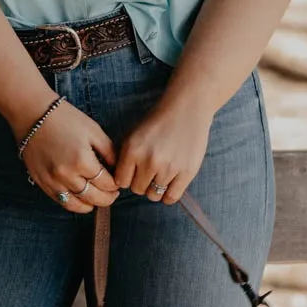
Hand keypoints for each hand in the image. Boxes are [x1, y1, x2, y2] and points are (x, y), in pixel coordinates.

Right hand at [20, 99, 118, 210]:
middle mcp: (67, 175)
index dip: (116, 185)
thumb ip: (109, 152)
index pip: (107, 183)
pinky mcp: (42, 183)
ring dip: (92, 204)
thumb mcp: (94, 131)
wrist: (33, 114)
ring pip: (78, 205)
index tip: (118, 181)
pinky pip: (61, 202)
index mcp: (83, 160)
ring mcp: (53, 181)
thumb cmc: (65, 119)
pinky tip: (82, 198)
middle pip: (95, 198)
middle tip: (113, 193)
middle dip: (108, 197)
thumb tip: (118, 169)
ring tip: (98, 198)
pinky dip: (75, 204)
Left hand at [112, 90, 211, 204]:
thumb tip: (119, 182)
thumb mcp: (134, 134)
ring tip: (161, 174)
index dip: (127, 178)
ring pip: (153, 195)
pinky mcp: (186, 172)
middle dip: (141, 182)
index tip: (134, 172)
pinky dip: (168, 194)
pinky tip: (170, 184)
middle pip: (137, 189)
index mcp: (132, 150)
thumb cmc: (159, 121)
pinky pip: (171, 198)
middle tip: (150, 171)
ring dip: (155, 188)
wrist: (187, 108)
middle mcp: (149, 160)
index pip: (121, 181)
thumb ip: (124, 157)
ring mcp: (168, 168)